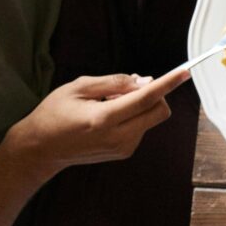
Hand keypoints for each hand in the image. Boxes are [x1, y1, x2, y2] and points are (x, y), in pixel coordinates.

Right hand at [6, 71, 188, 170]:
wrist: (40, 149)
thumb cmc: (54, 114)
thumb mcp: (77, 88)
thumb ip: (113, 82)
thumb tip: (144, 81)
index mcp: (104, 119)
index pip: (145, 98)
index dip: (167, 84)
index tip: (184, 73)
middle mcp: (118, 137)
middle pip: (159, 111)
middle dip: (155, 95)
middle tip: (128, 87)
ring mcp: (124, 148)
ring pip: (151, 119)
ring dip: (140, 106)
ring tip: (108, 104)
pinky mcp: (125, 152)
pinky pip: (141, 127)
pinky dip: (133, 117)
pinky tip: (108, 117)